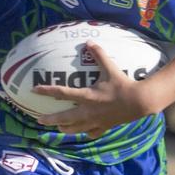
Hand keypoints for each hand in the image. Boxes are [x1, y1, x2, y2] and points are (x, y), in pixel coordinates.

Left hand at [34, 41, 154, 137]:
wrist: (140, 102)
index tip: (35, 90)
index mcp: (87, 96)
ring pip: (75, 128)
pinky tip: (83, 131)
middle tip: (39, 120)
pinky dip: (86, 132)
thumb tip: (89, 42)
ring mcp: (95, 121)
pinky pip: (91, 133)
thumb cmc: (123, 85)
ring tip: (58, 127)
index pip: (62, 93)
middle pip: (64, 118)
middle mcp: (88, 111)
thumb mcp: (110, 68)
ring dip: (64, 128)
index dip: (47, 91)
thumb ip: (99, 55)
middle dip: (50, 119)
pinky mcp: (104, 127)